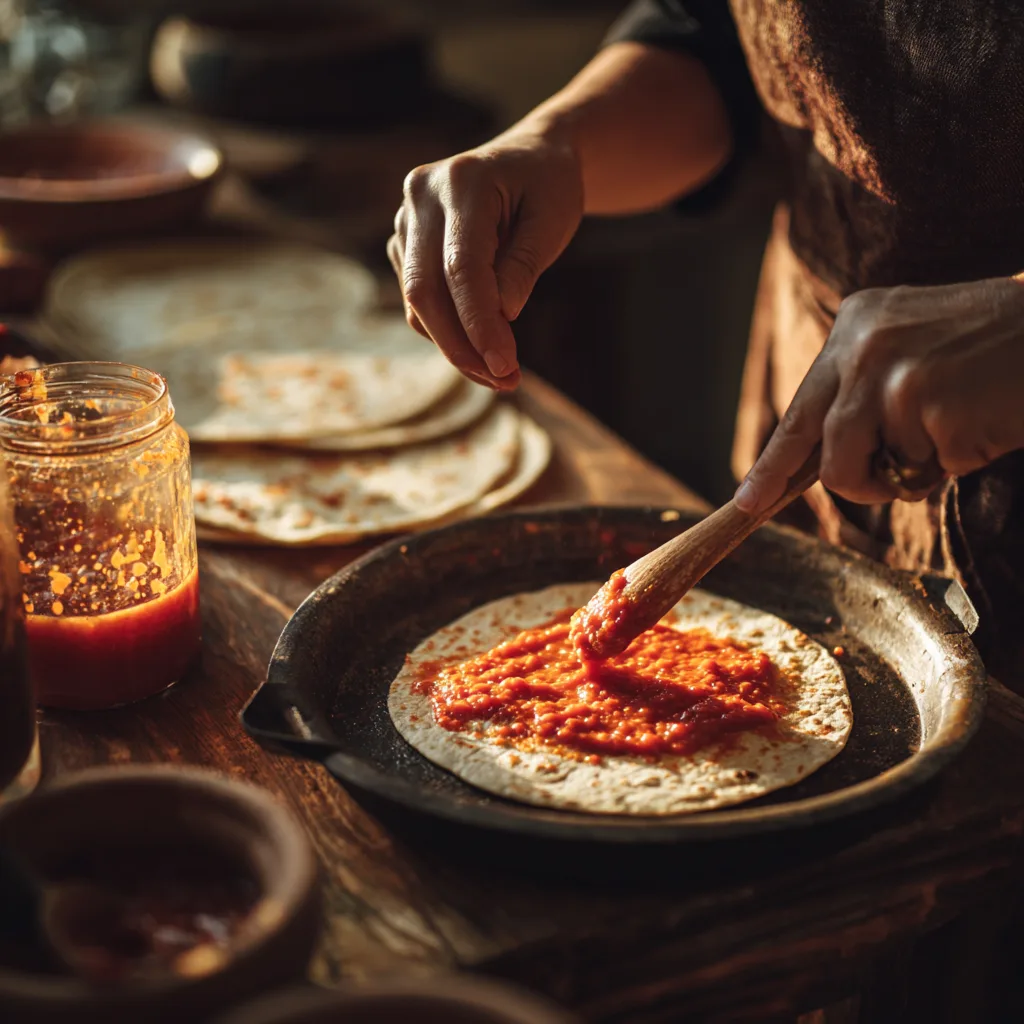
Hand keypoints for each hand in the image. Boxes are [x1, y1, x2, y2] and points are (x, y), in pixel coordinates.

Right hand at [388, 127, 583, 390]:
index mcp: (462, 180)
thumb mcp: (553, 221)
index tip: (505, 366)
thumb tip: (500, 315)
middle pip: (424, 289)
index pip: (461, 267)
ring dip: (456, 346)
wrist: (531, 158)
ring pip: (417, 303)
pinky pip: (419, 302)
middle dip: (461, 346)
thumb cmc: (549, 188)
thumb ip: (524, 266)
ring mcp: (406, 218)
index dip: (479, 323)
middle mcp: (421, 194)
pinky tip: (483, 343)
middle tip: (503, 381)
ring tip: (501, 372)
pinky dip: (448, 331)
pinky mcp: (404, 242)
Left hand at [734, 278, 1023, 514]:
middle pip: (817, 445)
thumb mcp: (916, 349)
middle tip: (782, 502)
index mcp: (857, 325)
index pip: (803, 408)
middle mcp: (862, 344)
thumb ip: (866, 393)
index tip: (748, 498)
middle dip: (811, 481)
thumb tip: (823, 462)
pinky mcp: (927, 403)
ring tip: (949, 435)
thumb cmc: (997, 350)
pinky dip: (954, 464)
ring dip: (903, 475)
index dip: (775, 460)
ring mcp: (892, 373)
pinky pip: (923, 471)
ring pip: (859, 470)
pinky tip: (980, 423)